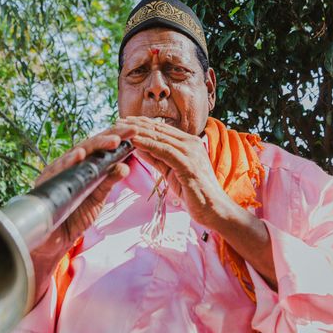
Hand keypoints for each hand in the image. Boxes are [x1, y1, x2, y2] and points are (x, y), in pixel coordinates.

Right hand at [35, 124, 134, 251]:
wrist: (54, 239)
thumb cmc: (74, 215)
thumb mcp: (97, 197)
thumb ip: (109, 181)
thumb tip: (125, 166)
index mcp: (83, 165)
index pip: (101, 147)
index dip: (117, 137)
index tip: (135, 131)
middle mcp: (70, 164)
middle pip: (90, 145)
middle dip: (110, 137)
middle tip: (129, 131)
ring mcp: (57, 171)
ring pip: (76, 153)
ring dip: (94, 146)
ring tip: (112, 141)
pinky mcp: (45, 181)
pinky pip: (57, 169)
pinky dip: (67, 162)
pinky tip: (78, 156)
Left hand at [119, 116, 275, 285]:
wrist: (215, 210)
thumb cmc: (194, 193)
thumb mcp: (171, 172)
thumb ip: (158, 158)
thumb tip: (140, 146)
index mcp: (188, 143)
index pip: (161, 130)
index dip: (141, 125)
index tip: (123, 122)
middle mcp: (190, 143)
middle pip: (158, 130)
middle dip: (136, 125)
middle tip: (117, 122)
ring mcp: (190, 152)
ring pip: (160, 137)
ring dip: (138, 132)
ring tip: (121, 129)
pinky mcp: (188, 164)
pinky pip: (164, 151)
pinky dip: (148, 145)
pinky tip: (134, 142)